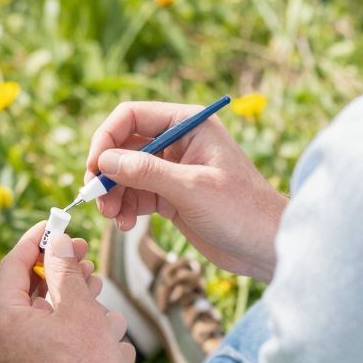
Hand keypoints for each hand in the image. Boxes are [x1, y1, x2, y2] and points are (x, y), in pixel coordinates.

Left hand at [0, 220, 135, 362]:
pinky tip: (97, 338)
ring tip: (100, 304)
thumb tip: (57, 243)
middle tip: (87, 263)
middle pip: (27, 295)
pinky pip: (41, 350)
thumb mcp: (79, 308)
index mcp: (0, 321)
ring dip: (70, 309)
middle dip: (61, 277)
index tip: (55, 225)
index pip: (13, 265)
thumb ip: (65, 268)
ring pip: (39, 323)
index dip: (37, 240)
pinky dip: (66, 338)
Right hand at [86, 102, 282, 284]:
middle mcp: (178, 141)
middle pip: (124, 145)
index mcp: (189, 124)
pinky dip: (124, 207)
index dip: (107, 138)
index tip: (95, 167)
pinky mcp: (171, 195)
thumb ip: (146, 172)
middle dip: (106, 171)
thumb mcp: (191, 188)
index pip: (132, 115)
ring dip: (113, 193)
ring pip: (126, 172)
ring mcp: (173, 169)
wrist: (267, 247)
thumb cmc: (241, 210)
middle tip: (95, 198)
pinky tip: (124, 224)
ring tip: (112, 217)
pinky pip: (135, 194)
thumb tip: (104, 161)